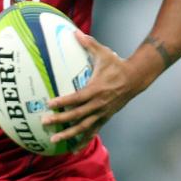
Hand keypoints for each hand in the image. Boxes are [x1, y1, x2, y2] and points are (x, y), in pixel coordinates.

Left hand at [42, 31, 139, 151]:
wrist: (135, 79)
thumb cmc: (116, 65)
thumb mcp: (103, 53)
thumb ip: (88, 43)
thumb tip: (74, 31)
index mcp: (96, 89)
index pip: (77, 98)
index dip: (63, 102)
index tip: (49, 104)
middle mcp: (99, 104)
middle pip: (77, 115)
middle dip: (60, 120)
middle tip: (44, 122)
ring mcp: (102, 113)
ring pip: (83, 127)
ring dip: (68, 134)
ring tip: (53, 139)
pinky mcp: (105, 118)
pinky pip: (92, 131)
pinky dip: (82, 140)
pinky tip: (72, 148)